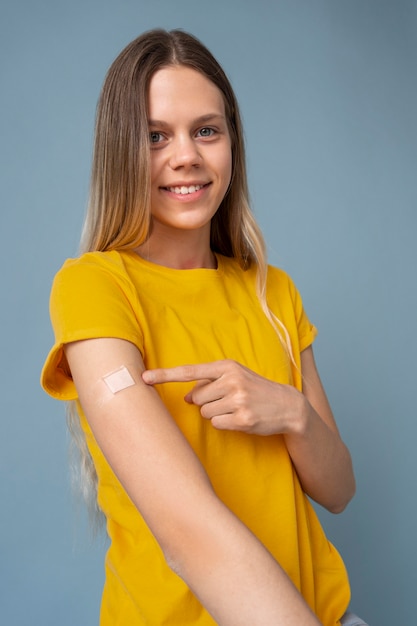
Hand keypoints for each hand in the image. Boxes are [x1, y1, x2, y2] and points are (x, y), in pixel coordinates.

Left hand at [142, 359, 305, 435]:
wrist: (288, 405)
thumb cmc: (255, 389)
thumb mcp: (235, 376)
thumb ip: (209, 382)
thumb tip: (186, 398)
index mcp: (227, 366)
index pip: (189, 371)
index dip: (164, 375)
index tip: (144, 378)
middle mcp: (231, 380)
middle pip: (196, 398)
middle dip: (206, 402)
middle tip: (227, 400)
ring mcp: (237, 400)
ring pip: (205, 413)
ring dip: (216, 414)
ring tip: (236, 408)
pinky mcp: (242, 419)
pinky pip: (217, 424)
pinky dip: (225, 424)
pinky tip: (240, 419)